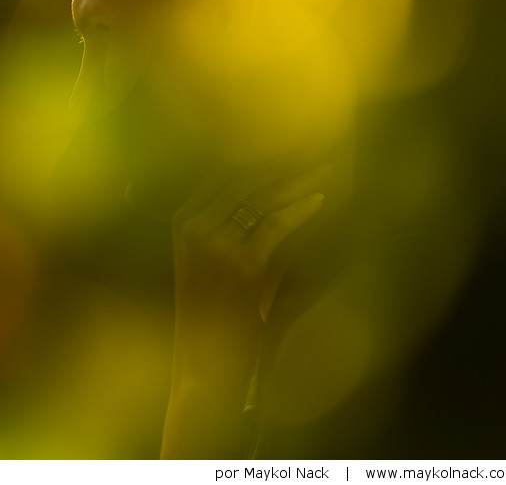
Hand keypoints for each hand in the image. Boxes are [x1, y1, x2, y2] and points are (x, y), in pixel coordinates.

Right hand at [170, 164, 329, 374]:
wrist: (203, 365)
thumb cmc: (211, 312)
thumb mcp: (206, 258)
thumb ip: (229, 220)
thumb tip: (272, 186)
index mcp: (181, 219)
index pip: (224, 168)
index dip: (260, 151)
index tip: (292, 139)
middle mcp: (192, 224)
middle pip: (244, 174)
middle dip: (282, 158)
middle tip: (315, 144)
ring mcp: (215, 244)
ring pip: (263, 194)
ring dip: (298, 177)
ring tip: (324, 164)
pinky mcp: (243, 265)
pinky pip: (278, 223)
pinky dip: (303, 208)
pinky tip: (321, 200)